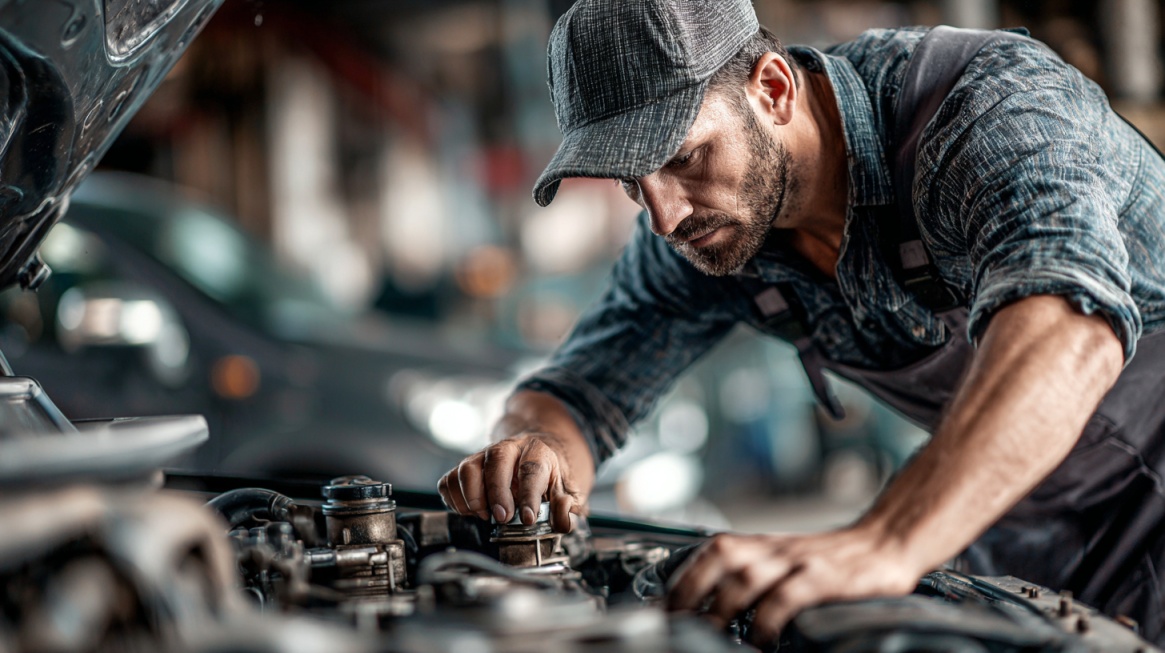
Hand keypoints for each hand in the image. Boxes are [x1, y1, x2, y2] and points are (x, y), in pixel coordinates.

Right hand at [437, 431, 590, 532]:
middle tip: (502, 518)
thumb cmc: (547, 478)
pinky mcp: (465, 467)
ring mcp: (483, 456)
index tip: (527, 519)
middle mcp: (508, 448)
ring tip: (485, 515)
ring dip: (473, 497)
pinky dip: (455, 500)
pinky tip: (471, 511)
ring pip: (468, 468)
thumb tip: (561, 519)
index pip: (532, 469)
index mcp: (537, 452)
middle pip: (496, 461)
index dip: (528, 495)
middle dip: (497, 492)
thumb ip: (566, 508)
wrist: (532, 457)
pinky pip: (449, 481)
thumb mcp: (566, 491)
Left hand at [666, 527, 922, 644]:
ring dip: (723, 606)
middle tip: (679, 622)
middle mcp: (776, 548)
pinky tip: (761, 638)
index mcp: (763, 544)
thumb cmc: (832, 559)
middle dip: (693, 591)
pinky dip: (769, 617)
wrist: (887, 542)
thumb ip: (752, 574)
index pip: (712, 550)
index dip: (684, 577)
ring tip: (710, 633)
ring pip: (749, 576)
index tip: (664, 607)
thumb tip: (709, 604)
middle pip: (721, 558)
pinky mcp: (827, 578)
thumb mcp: (786, 560)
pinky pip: (789, 595)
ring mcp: (800, 561)